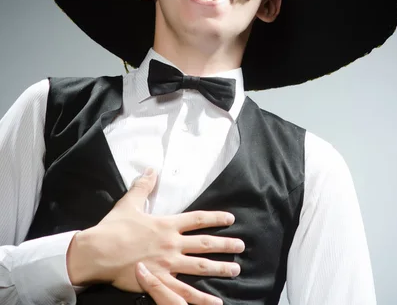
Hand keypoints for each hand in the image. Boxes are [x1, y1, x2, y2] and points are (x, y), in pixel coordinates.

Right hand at [67, 169, 243, 299]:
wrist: (98, 251)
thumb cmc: (114, 227)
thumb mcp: (129, 203)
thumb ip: (143, 186)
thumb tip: (151, 169)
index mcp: (166, 224)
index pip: (198, 219)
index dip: (216, 218)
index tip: (231, 219)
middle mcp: (171, 243)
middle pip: (204, 243)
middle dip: (225, 244)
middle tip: (241, 246)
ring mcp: (168, 264)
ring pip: (200, 266)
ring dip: (220, 268)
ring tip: (236, 269)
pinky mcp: (159, 281)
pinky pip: (184, 291)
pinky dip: (201, 297)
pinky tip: (216, 301)